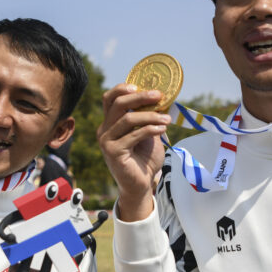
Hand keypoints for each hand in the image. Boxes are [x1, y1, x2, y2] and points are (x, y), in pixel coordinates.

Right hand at [96, 84, 170, 220]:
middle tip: (159, 96)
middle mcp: (104, 130)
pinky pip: (133, 135)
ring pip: (128, 119)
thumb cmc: (144, 159)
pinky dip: (150, 129)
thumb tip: (161, 98)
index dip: (122, 88)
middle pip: (118, 104)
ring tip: (167, 120)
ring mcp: (106, 141)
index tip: (141, 86)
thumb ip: (148, 117)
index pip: (109, 98)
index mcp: (110, 122)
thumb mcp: (148, 133)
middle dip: (140, 97)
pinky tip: (162, 129)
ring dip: (151, 116)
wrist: (141, 185)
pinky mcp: (113, 152)